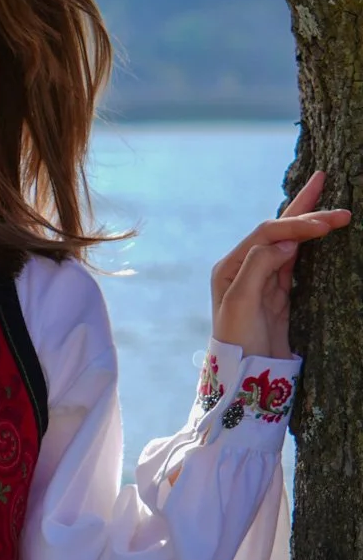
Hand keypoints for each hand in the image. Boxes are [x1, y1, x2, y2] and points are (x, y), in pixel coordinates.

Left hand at [211, 169, 351, 357]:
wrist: (243, 378)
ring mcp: (263, 280)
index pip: (267, 234)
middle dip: (303, 208)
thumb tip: (287, 241)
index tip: (326, 225)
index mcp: (231, 266)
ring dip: (310, 221)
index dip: (296, 225)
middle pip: (277, 228)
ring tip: (328, 200)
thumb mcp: (241, 303)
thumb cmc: (237, 342)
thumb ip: (259, 267)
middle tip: (326, 181)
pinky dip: (311, 245)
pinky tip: (321, 233)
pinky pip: (297, 262)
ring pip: (290, 242)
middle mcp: (245, 268)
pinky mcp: (278, 295)